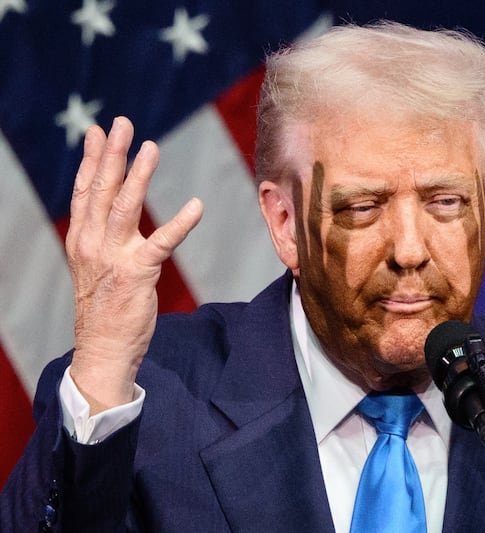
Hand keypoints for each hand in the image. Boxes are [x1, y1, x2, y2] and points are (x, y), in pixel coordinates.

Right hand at [66, 117, 202, 413]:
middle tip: (121, 123)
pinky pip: (162, 243)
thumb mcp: (96, 265)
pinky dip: (180, 223)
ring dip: (138, 175)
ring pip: (125, 207)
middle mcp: (92, 243)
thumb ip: (102, 236)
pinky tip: (196, 206)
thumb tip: (112, 211)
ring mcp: (113, 258)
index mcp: (82, 239)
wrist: (102, 348)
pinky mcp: (137, 274)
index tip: (96, 131)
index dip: (91, 160)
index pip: (85, 191)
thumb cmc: (104, 306)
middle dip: (112, 154)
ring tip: (150, 147)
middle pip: (102, 190)